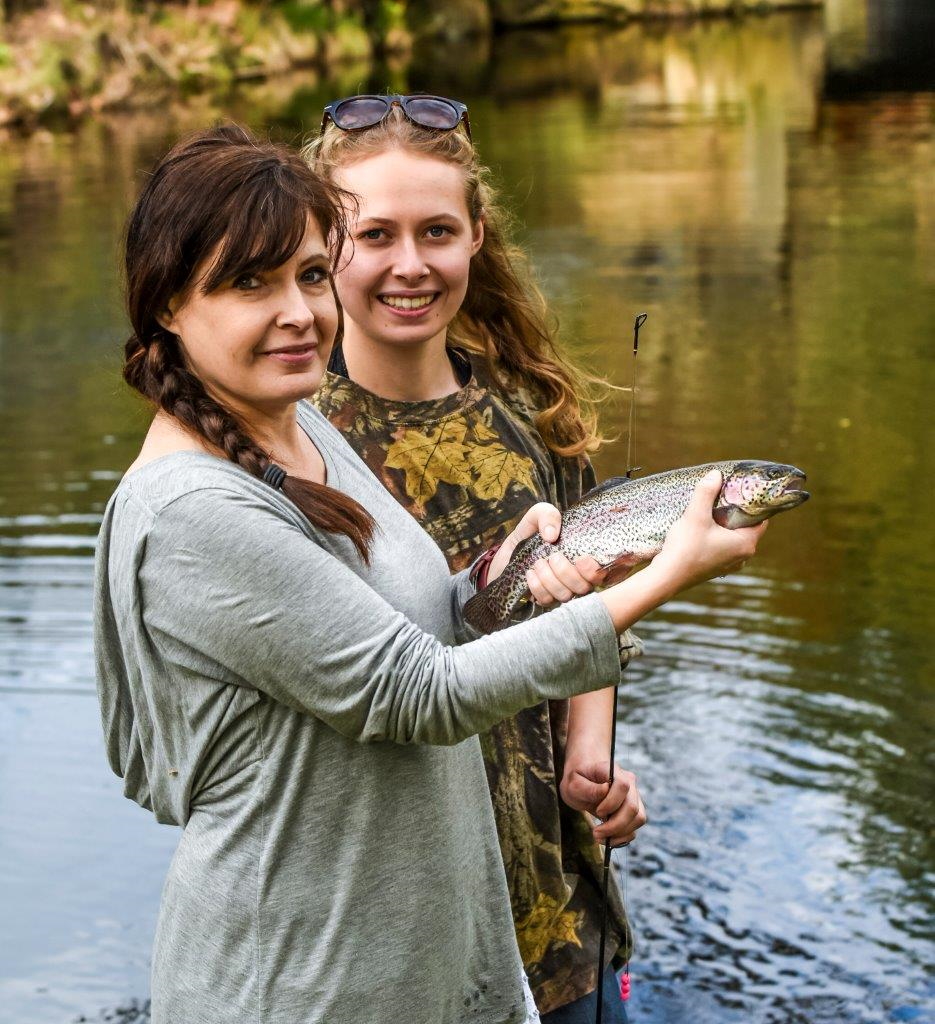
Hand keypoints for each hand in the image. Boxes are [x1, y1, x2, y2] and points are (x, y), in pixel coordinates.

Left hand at [487, 502, 603, 606]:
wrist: (508, 550)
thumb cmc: (531, 533)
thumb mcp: (538, 515)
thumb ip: (548, 515)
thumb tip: (552, 535)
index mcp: (582, 557)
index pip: (600, 573)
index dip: (593, 571)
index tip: (581, 558)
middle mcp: (576, 577)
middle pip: (583, 587)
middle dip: (566, 572)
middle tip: (552, 557)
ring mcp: (561, 590)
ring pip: (565, 595)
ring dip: (549, 579)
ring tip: (537, 563)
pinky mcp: (544, 598)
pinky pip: (546, 600)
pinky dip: (537, 586)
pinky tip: (529, 573)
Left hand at [560, 761, 646, 847]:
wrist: (583, 780)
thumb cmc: (577, 779)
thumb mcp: (573, 783)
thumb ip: (587, 787)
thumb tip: (605, 790)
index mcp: (613, 771)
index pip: (623, 786)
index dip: (612, 802)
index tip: (597, 812)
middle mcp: (629, 782)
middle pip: (632, 807)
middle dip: (615, 825)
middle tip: (596, 833)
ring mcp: (633, 796)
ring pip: (638, 819)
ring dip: (619, 833)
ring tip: (599, 836)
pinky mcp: (633, 811)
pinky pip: (634, 827)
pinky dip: (622, 837)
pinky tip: (606, 838)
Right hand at [652, 470, 767, 593]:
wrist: (667, 577)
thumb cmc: (685, 548)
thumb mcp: (695, 515)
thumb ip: (706, 492)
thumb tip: (715, 474)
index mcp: (746, 544)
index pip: (761, 520)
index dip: (752, 505)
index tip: (740, 493)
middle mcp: (742, 557)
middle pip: (746, 528)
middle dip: (735, 513)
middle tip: (723, 498)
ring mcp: (729, 565)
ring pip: (733, 538)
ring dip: (724, 526)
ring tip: (710, 513)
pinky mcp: (715, 569)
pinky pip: (722, 548)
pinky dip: (716, 538)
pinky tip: (702, 531)